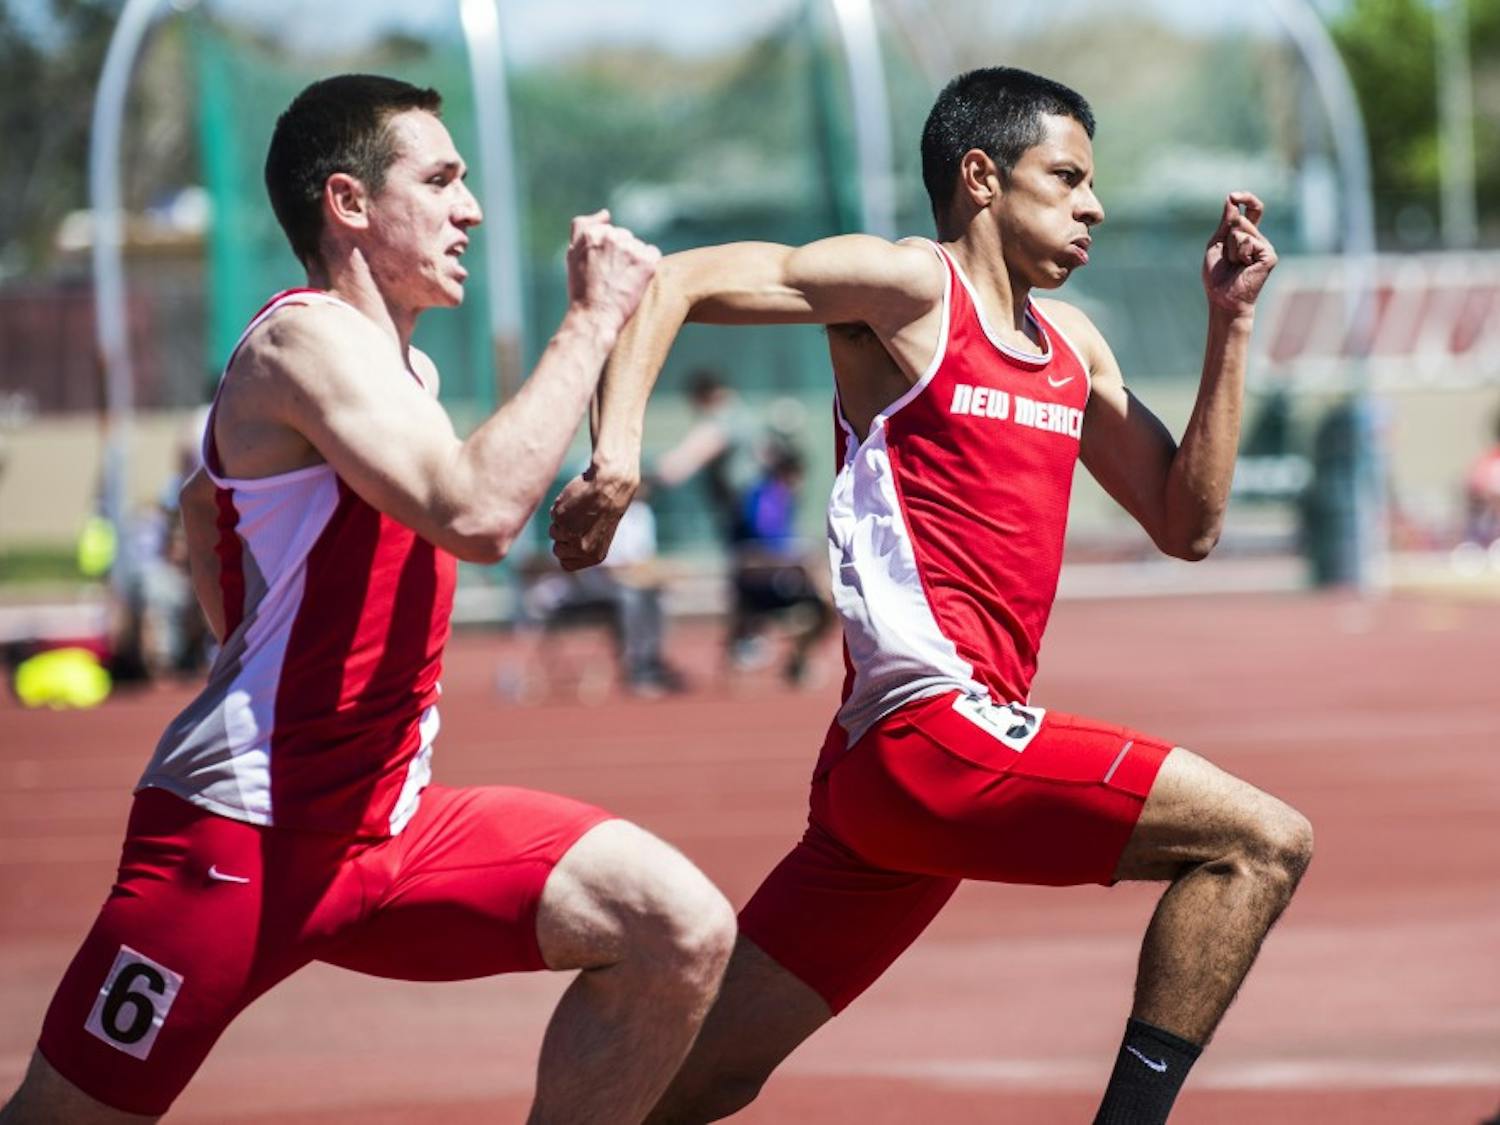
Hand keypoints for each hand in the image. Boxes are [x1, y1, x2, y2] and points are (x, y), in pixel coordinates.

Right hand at [548, 461, 640, 570]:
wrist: (610, 486)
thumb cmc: (607, 507)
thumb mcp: (599, 534)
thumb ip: (584, 546)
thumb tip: (562, 551)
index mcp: (594, 556)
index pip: (567, 565)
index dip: (567, 551)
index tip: (574, 539)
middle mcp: (582, 549)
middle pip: (557, 551)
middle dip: (563, 537)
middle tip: (580, 522)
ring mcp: (570, 534)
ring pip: (553, 533)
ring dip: (562, 522)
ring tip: (580, 511)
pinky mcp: (560, 519)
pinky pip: (552, 517)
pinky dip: (561, 509)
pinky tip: (576, 502)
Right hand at [566, 210, 660, 331]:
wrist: (595, 317)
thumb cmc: (581, 290)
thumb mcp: (572, 254)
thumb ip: (583, 227)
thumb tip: (606, 213)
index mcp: (591, 233)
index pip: (608, 231)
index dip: (607, 251)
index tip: (602, 267)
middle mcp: (611, 236)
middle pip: (625, 237)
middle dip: (621, 253)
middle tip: (612, 277)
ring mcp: (630, 248)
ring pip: (638, 246)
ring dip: (634, 260)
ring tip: (622, 281)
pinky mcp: (647, 262)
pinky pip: (653, 254)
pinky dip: (648, 265)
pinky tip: (636, 280)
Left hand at [1202, 192, 1276, 315]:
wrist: (1223, 298)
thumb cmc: (1217, 276)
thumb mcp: (1217, 245)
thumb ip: (1225, 224)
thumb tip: (1231, 201)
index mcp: (1246, 236)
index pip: (1251, 211)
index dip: (1245, 199)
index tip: (1233, 196)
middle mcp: (1258, 239)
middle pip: (1240, 219)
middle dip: (1227, 237)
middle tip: (1228, 259)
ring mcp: (1265, 246)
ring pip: (1242, 230)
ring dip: (1231, 248)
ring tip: (1235, 264)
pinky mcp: (1269, 255)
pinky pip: (1248, 241)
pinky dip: (1239, 253)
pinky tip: (1243, 267)